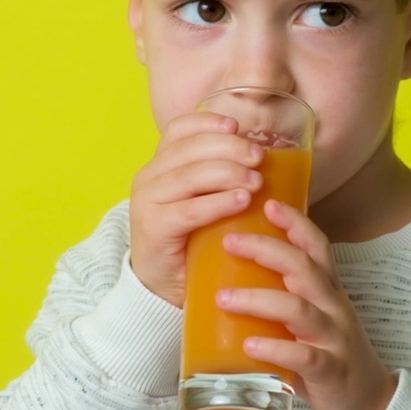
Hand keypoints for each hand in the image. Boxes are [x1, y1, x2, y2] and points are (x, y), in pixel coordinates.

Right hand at [128, 112, 264, 306]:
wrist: (159, 286)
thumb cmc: (189, 239)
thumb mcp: (200, 200)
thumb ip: (218, 178)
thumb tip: (263, 156)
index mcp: (159, 165)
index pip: (179, 130)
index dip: (208, 123)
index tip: (237, 125)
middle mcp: (148, 178)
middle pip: (189, 149)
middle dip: (228, 148)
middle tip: (258, 157)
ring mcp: (147, 203)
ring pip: (190, 176)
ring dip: (228, 173)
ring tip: (256, 181)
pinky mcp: (154, 229)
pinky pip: (189, 210)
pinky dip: (218, 203)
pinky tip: (241, 201)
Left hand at [216, 200, 396, 409]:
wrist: (367, 407)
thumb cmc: (328, 357)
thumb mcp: (309, 320)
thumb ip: (281, 297)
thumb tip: (227, 276)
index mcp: (329, 292)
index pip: (317, 246)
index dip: (295, 222)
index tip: (268, 202)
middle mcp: (334, 308)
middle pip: (304, 268)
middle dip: (266, 249)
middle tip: (229, 240)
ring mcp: (334, 339)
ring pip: (299, 308)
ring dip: (259, 298)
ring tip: (223, 297)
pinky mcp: (331, 372)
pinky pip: (304, 357)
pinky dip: (275, 348)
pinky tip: (250, 345)